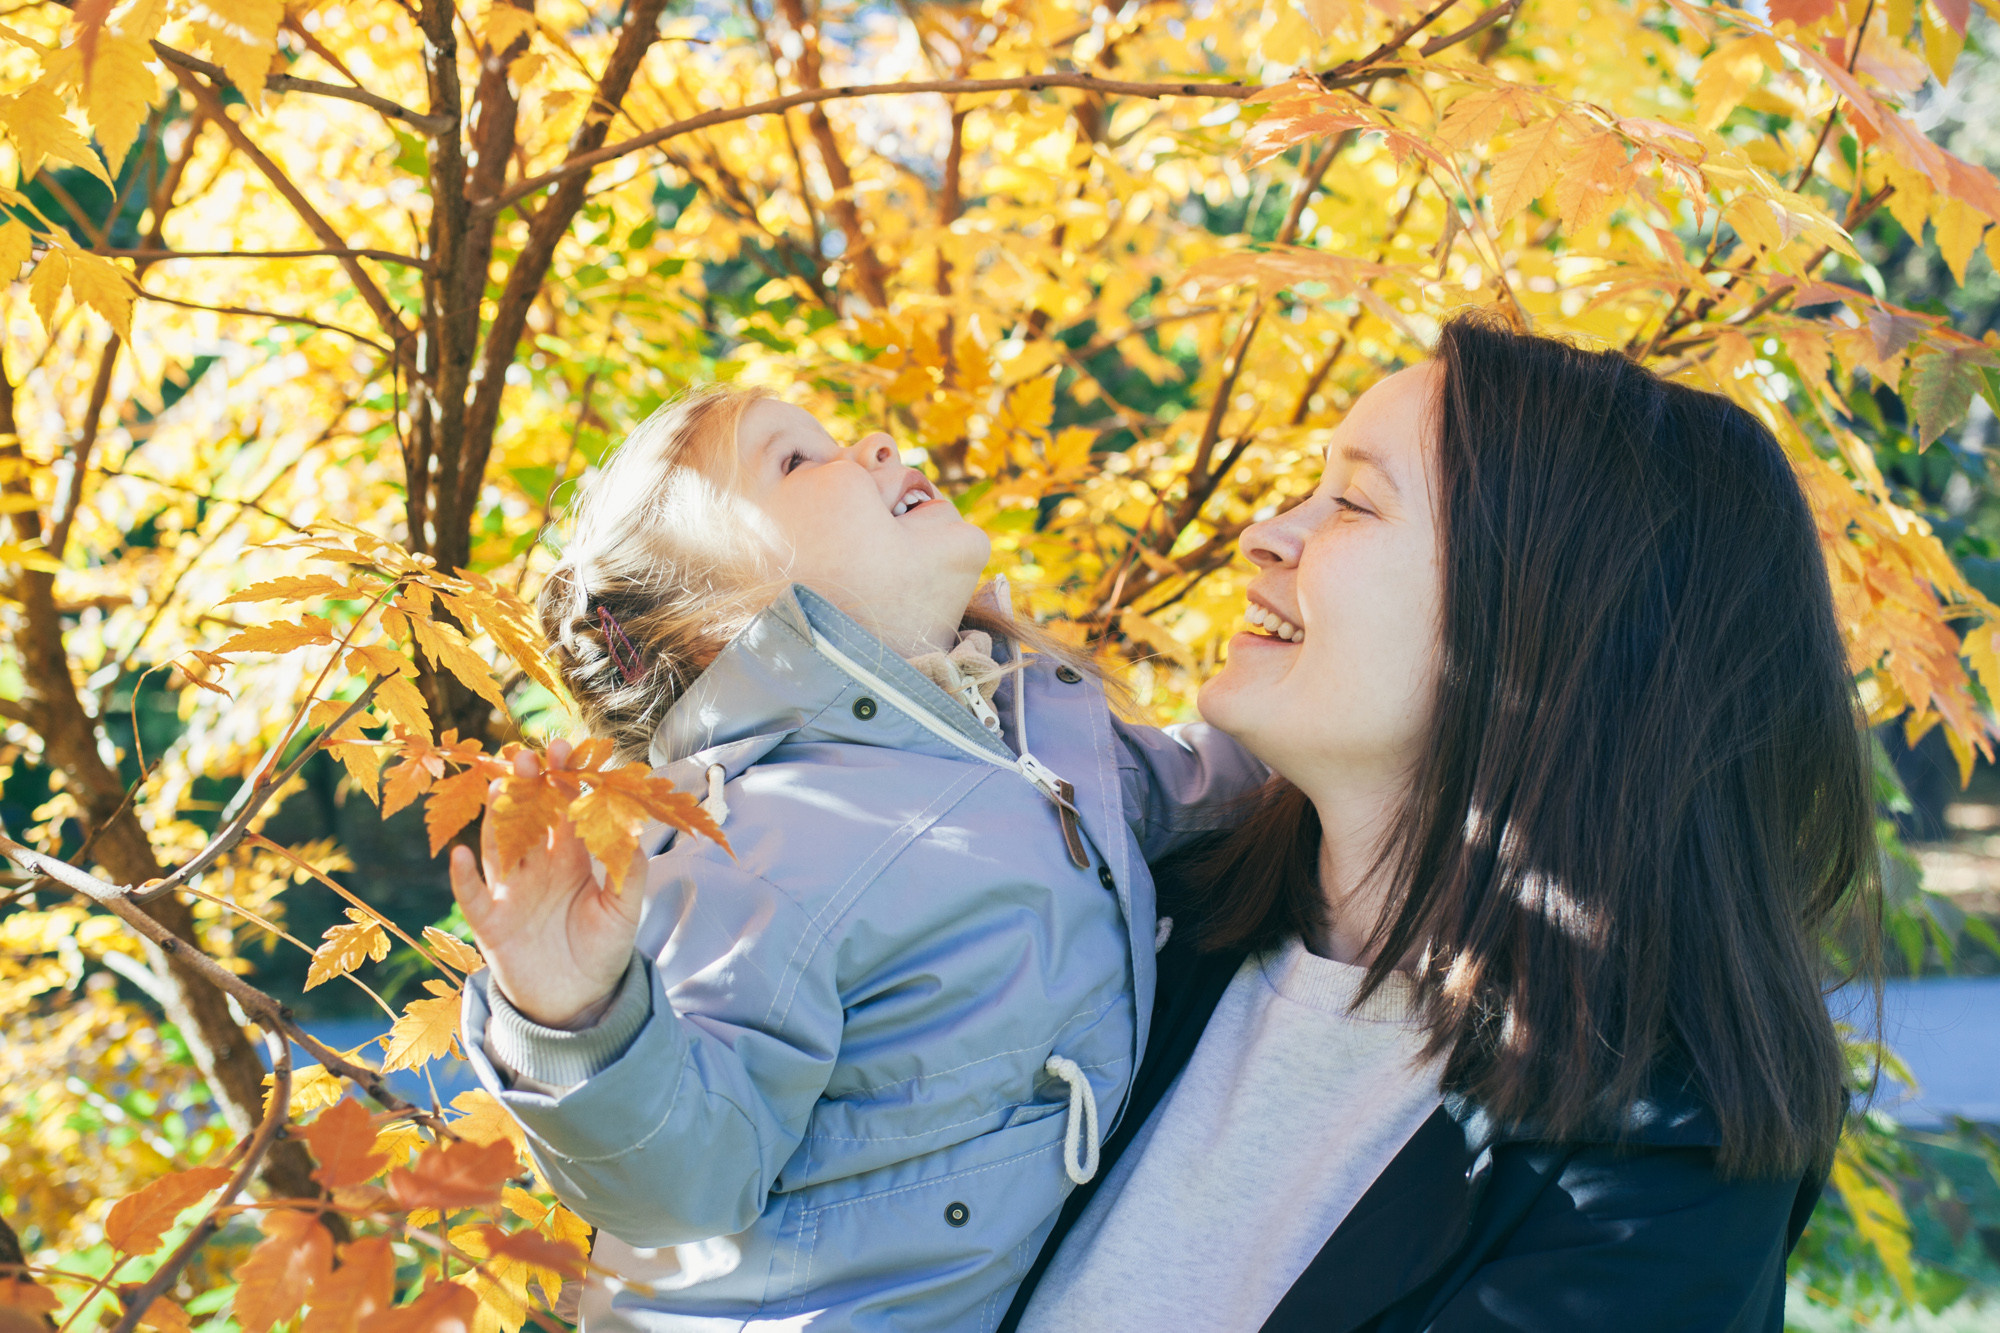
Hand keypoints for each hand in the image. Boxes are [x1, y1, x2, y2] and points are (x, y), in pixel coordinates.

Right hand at [449, 738, 645, 1028]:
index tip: (564, 751)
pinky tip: (461, 854)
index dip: (562, 779)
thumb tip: (638, 831)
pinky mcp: (490, 920)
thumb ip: (629, 873)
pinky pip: (471, 894)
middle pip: (526, 815)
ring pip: (497, 843)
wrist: (579, 1000)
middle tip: (526, 756)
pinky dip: (463, 876)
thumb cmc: (602, 949)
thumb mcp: (624, 911)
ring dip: (495, 816)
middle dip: (525, 784)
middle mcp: (536, 865)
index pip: (563, 807)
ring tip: (497, 787)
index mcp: (570, 856)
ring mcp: (510, 890)